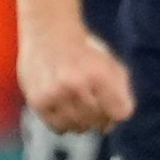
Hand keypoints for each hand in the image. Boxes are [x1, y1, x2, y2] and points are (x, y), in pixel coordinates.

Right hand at [19, 26, 133, 135]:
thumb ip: (120, 94)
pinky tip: (63, 110)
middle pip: (98, 121)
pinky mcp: (38, 101)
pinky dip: (63, 123)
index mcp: (99, 74)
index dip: (117, 111)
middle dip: (99, 117)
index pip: (120, 113)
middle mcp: (76, 85)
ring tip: (77, 106)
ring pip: (78, 127)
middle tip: (92, 105)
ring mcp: (55, 94)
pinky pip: (57, 126)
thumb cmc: (84, 51)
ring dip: (81, 122)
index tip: (110, 104)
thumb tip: (109, 126)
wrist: (49, 32)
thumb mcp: (111, 64)